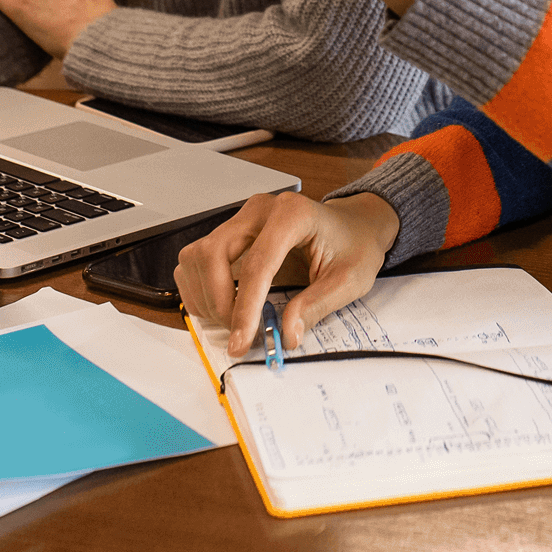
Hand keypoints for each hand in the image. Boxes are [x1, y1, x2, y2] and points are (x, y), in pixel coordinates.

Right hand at [174, 191, 399, 357]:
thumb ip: (316, 306)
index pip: (257, 263)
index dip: (245, 307)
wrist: (355, 226)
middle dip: (219, 301)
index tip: (241, 341)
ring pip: (198, 256)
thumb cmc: (354, 246)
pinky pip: (197, 258)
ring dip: (205, 296)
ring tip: (232, 321)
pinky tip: (221, 307)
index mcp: (293, 214)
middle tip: (238, 333)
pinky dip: (199, 287)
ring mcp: (242, 219)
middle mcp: (260, 210)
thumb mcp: (349, 280)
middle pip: (214, 254)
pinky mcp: (232, 232)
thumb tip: (285, 335)